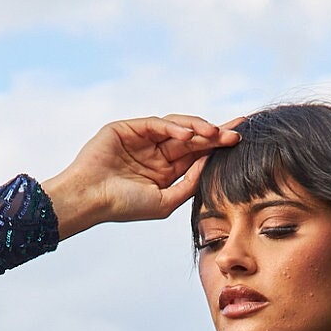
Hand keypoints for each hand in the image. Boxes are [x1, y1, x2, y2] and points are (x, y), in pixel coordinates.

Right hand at [42, 117, 238, 238]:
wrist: (90, 200)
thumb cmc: (124, 206)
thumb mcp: (166, 202)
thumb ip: (189, 184)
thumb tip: (210, 164)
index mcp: (165, 170)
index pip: (196, 153)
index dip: (217, 145)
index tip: (240, 139)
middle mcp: (156, 152)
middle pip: (192, 137)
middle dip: (215, 132)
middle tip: (238, 129)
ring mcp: (142, 138)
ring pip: (177, 127)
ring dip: (198, 128)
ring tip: (216, 133)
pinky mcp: (128, 128)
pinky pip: (157, 123)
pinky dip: (174, 127)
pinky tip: (188, 136)